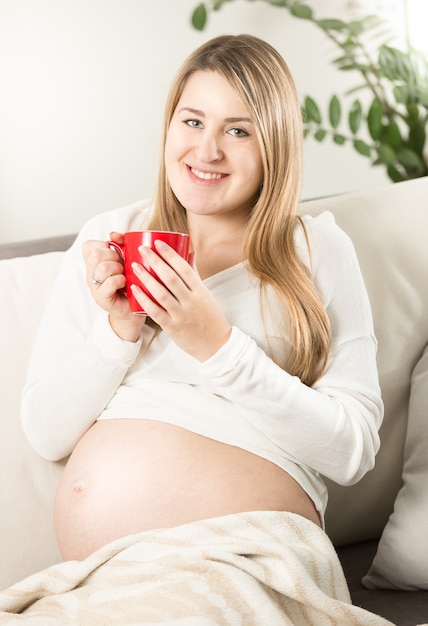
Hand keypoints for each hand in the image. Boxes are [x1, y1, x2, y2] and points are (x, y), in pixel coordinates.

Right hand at [82, 232, 145, 340]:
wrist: (135, 308)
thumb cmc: (132, 281)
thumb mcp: (127, 259)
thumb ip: (122, 244)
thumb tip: (114, 234)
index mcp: (94, 263)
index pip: (89, 246)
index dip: (104, 245)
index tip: (115, 253)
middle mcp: (91, 273)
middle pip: (95, 254)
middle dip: (113, 256)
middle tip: (122, 264)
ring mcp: (95, 287)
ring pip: (102, 268)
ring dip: (118, 268)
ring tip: (124, 274)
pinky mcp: (102, 298)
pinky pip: (109, 282)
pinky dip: (120, 280)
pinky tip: (126, 283)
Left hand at [130, 240, 231, 360]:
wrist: (216, 345)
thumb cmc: (210, 318)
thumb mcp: (206, 295)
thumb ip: (195, 275)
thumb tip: (190, 253)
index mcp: (200, 291)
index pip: (184, 268)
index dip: (170, 254)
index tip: (158, 243)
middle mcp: (191, 301)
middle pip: (171, 278)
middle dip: (155, 261)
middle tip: (142, 249)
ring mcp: (181, 314)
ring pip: (161, 293)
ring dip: (146, 278)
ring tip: (134, 266)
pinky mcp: (172, 327)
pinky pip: (155, 311)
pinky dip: (144, 299)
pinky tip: (134, 289)